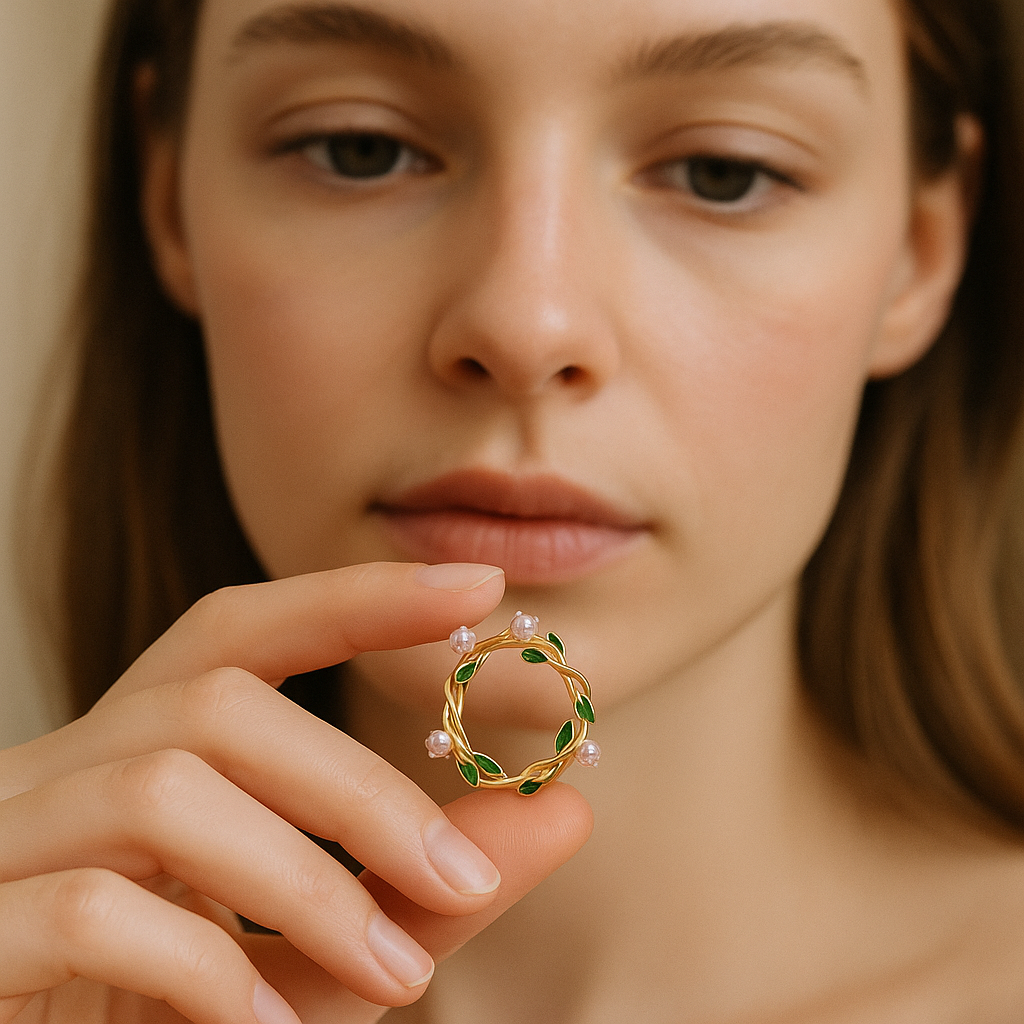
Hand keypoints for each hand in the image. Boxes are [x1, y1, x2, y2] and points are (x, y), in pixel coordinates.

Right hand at [0, 562, 593, 1023]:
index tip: (475, 587)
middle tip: (463, 878)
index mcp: (137, 754)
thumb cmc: (177, 1019)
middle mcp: (59, 772)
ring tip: (394, 972)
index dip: (355, 596)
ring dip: (308, 883)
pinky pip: (96, 906)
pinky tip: (269, 1023)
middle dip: (359, 786)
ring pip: (165, 788)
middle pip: (219, 702)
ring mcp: (4, 842)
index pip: (241, 632)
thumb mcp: (317, 950)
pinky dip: (210, 964)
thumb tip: (559, 814)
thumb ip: (422, 887)